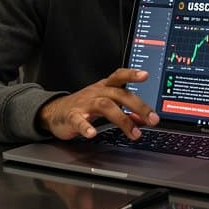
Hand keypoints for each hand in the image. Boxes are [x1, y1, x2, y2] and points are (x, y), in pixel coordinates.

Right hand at [37, 68, 159, 140]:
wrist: (55, 112)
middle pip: (119, 94)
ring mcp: (84, 103)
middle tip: (153, 120)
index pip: (119, 76)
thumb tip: (145, 118)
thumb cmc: (85, 106)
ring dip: (122, 119)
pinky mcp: (72, 116)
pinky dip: (86, 127)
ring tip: (134, 133)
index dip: (131, 74)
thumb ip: (127, 111)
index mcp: (105, 87)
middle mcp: (96, 92)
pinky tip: (92, 134)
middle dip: (138, 107)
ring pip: (105, 106)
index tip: (145, 75)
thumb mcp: (107, 105)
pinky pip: (78, 120)